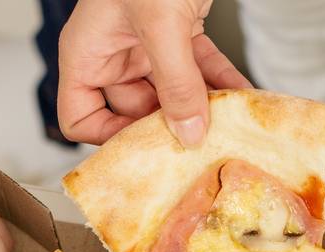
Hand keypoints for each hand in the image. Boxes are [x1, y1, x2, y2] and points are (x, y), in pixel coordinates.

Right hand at [59, 0, 249, 144]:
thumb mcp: (160, 26)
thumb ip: (175, 84)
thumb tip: (189, 134)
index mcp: (90, 51)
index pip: (79, 116)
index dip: (108, 140)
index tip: (145, 152)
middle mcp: (115, 51)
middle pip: (133, 113)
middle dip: (168, 129)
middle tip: (199, 146)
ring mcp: (148, 43)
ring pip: (171, 95)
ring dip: (201, 111)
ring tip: (229, 128)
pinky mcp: (180, 31)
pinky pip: (199, 70)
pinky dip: (221, 85)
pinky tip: (244, 99)